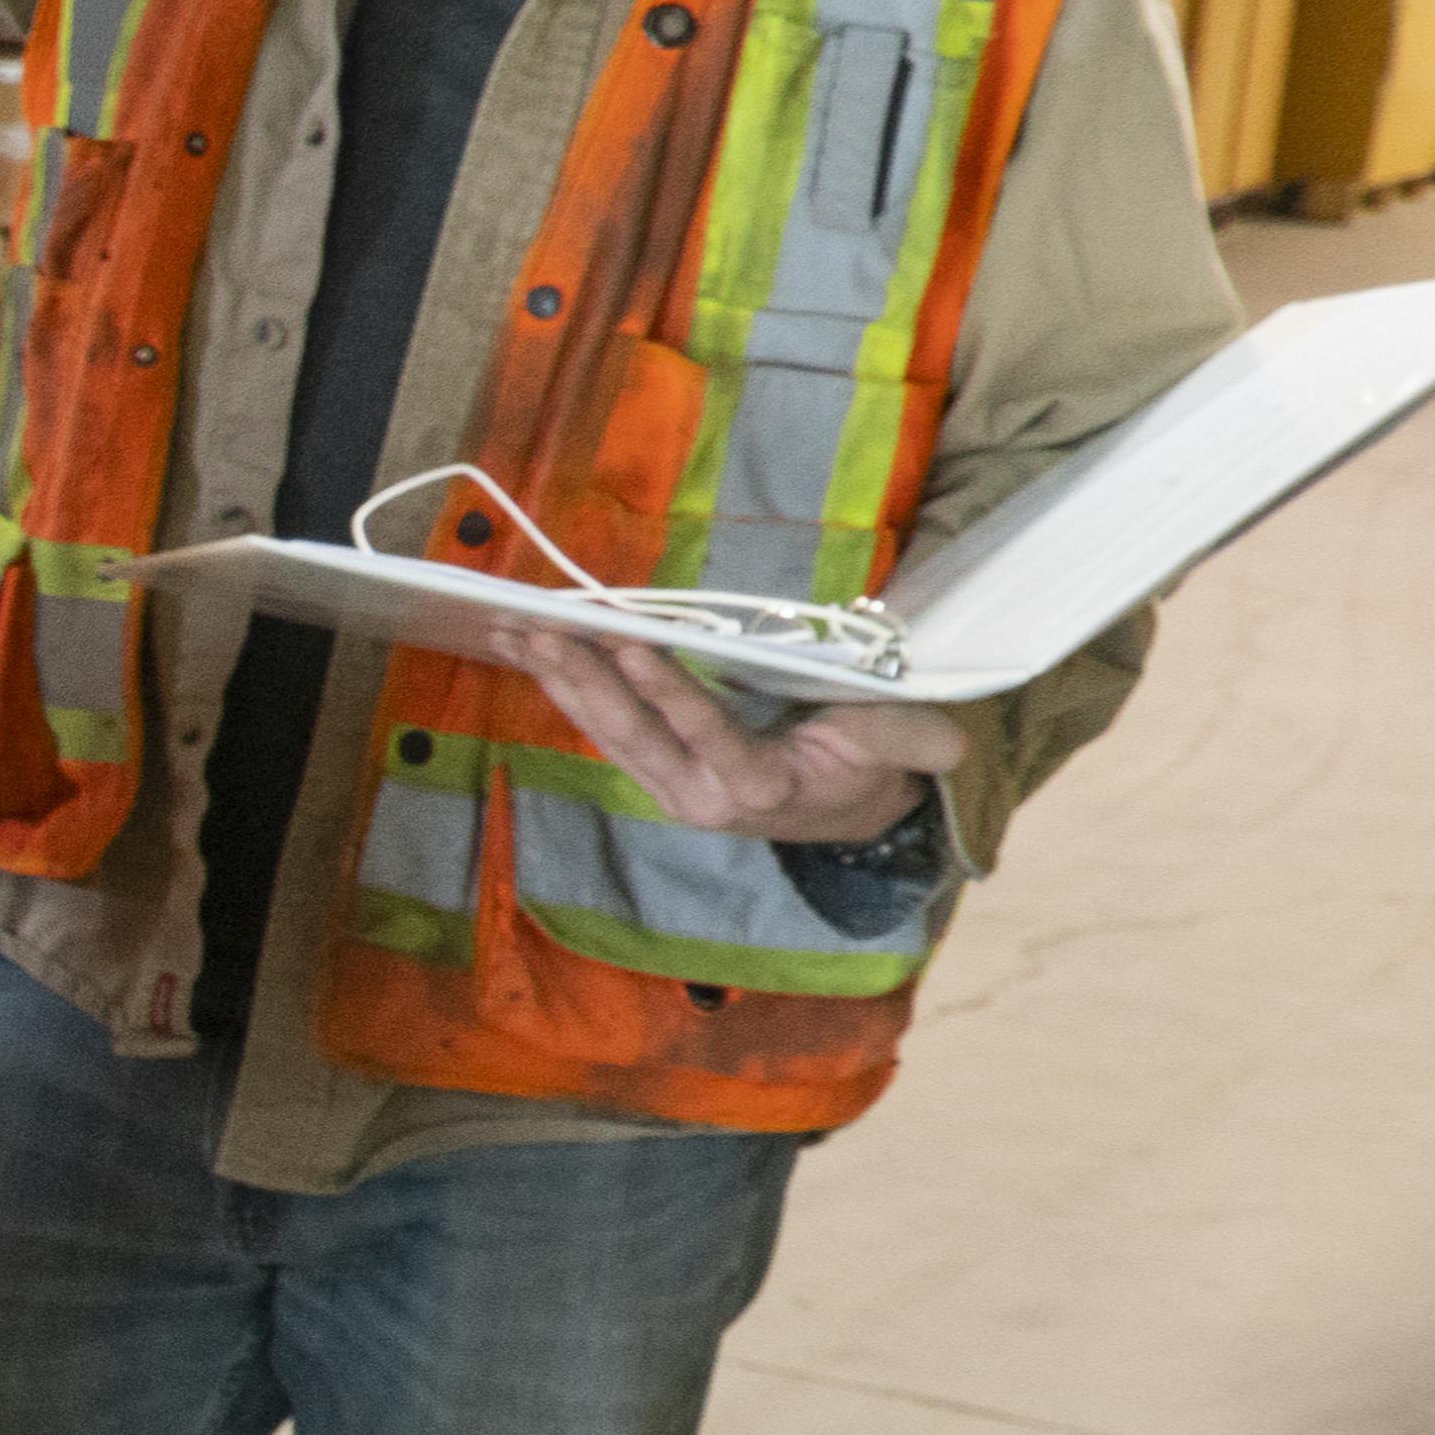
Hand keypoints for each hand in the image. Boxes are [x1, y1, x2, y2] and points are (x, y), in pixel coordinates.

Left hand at [478, 624, 963, 850]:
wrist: (851, 808)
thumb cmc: (874, 765)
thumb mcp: (903, 747)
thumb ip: (906, 737)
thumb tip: (921, 732)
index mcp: (760, 789)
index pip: (707, 734)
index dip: (667, 689)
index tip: (629, 643)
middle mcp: (704, 797)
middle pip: (635, 731)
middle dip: (583, 676)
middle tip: (540, 626)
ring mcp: (674, 788)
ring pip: (608, 729)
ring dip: (559, 679)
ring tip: (513, 632)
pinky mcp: (657, 774)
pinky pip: (606, 726)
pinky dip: (569, 686)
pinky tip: (533, 651)